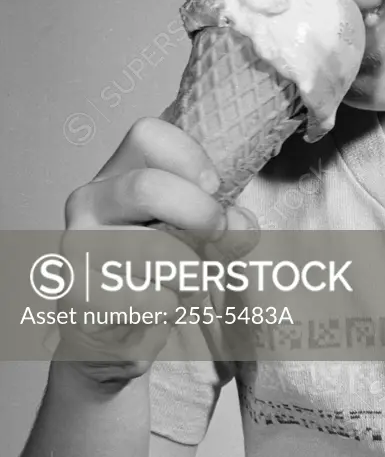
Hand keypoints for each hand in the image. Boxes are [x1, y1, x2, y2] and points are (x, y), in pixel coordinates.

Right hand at [56, 116, 258, 386]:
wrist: (132, 321)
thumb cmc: (174, 260)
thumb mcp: (209, 230)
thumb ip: (230, 221)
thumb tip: (238, 226)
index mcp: (124, 168)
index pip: (146, 134)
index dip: (189, 157)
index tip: (216, 186)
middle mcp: (91, 198)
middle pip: (146, 187)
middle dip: (198, 213)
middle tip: (219, 233)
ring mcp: (76, 243)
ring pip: (146, 248)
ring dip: (187, 270)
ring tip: (191, 279)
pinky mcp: (73, 290)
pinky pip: (131, 295)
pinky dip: (163, 303)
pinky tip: (164, 303)